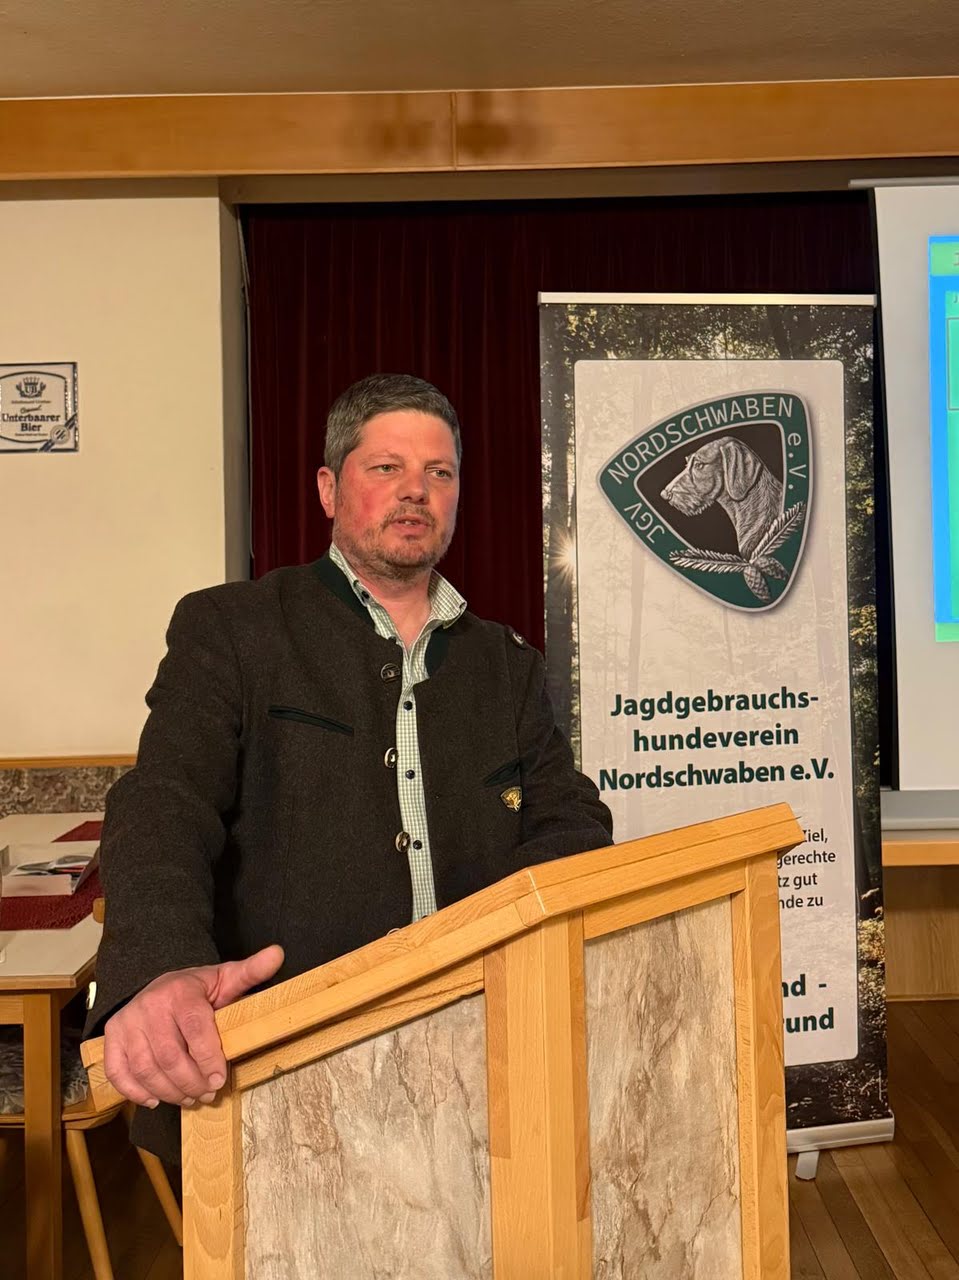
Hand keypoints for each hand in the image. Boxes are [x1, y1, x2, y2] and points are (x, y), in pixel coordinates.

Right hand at [103, 944, 283, 1107]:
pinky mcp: (112, 1038)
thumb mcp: (224, 978)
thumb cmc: (195, 988)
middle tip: (207, 1094)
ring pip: (146, 1069)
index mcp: (181, 992)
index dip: (208, 1059)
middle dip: (191, 1082)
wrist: (155, 984)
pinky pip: (119, 1072)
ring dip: (169, 1091)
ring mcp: (128, 1023)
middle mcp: (150, 1006)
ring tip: (189, 1098)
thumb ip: (250, 971)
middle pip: (170, 1056)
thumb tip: (277, 954)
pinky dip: (136, 1092)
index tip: (220, 1079)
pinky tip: (156, 1098)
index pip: (195, 1029)